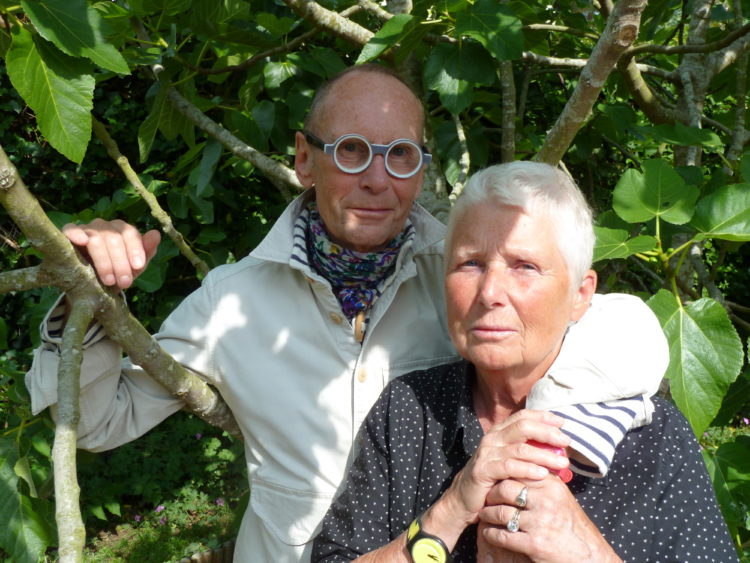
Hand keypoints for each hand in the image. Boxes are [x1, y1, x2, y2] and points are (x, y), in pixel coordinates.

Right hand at [63, 219, 160, 288]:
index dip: (135, 249)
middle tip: (125, 282)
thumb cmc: (116, 273)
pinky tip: (83, 241)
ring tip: (109, 281)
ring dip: (104, 261)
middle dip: (121, 262)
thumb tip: (156, 234)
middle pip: (114, 238)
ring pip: (97, 238)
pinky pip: (71, 229)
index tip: (138, 267)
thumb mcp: (134, 268)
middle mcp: (105, 226)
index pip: (130, 233)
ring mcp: (86, 229)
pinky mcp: (69, 235)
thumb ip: (146, 252)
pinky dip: (76, 234)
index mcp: (122, 230)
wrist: (91, 286)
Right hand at [438, 410, 570, 527]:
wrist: (465, 499)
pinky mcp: (483, 470)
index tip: (562, 423)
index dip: (543, 417)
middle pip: (523, 426)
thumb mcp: (511, 462)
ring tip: (562, 462)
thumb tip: (560, 450)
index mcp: (499, 432)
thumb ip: (529, 452)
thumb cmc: (494, 480)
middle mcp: (492, 438)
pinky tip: (543, 474)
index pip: (523, 416)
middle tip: (566, 441)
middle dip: (547, 432)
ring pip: (520, 448)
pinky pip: (509, 467)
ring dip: (544, 454)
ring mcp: (487, 453)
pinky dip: (528, 470)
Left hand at [478, 477, 621, 562]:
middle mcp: (546, 501)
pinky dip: (491, 534)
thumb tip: (523, 463)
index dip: (502, 474)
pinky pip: (503, 536)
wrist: (588, 555)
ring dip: (488, 515)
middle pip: (504, 489)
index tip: (494, 479)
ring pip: (500, 512)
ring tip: (484, 515)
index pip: (518, 470)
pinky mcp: (534, 544)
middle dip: (491, 494)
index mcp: (551, 486)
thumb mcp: (561, 496)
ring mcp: (540, 523)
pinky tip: (489, 533)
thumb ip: (542, 481)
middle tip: (485, 497)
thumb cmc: (571, 524)